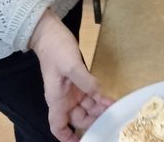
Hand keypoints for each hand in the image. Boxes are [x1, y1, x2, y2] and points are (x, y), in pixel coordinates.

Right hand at [29, 11, 113, 140]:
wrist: (50, 32)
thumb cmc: (56, 49)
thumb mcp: (71, 65)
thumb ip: (85, 81)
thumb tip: (99, 95)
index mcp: (56, 99)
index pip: (58, 126)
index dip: (67, 138)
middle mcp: (63, 97)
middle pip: (78, 118)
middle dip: (92, 120)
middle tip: (110, 119)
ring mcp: (71, 89)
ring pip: (86, 106)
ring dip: (99, 109)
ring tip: (114, 109)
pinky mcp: (78, 79)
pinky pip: (90, 93)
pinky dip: (99, 97)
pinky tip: (110, 98)